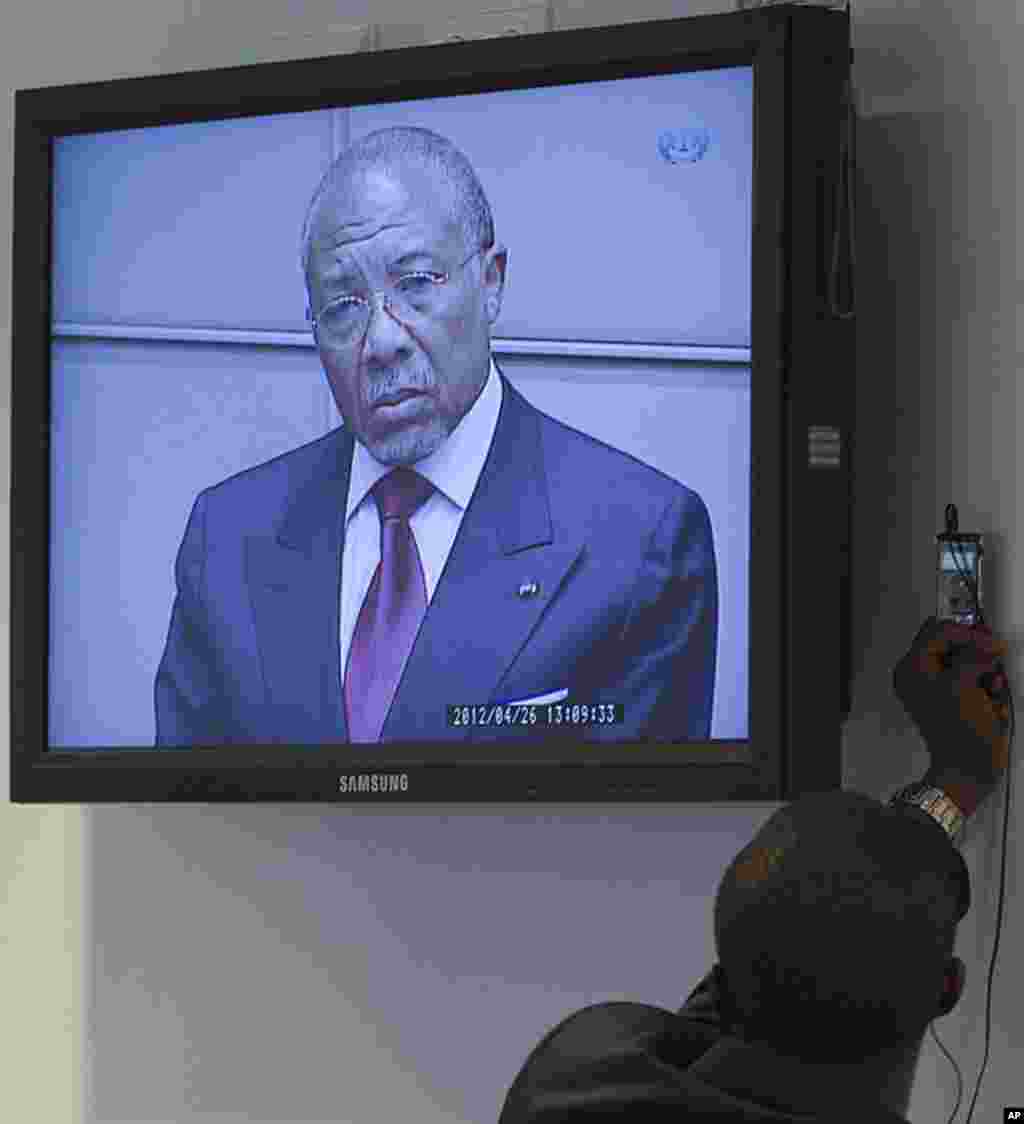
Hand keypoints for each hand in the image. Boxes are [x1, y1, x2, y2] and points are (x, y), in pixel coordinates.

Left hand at [892, 618, 1010, 794]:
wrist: (969, 767)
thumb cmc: (959, 731)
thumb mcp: (962, 682)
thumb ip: (971, 654)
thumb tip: (982, 643)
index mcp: (912, 667)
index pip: (939, 630)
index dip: (967, 632)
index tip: (989, 642)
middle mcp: (921, 675)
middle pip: (955, 644)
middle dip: (978, 655)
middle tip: (991, 664)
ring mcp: (939, 688)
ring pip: (970, 662)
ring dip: (986, 672)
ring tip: (990, 690)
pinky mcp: (958, 700)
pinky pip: (978, 680)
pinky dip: (988, 686)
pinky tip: (992, 701)